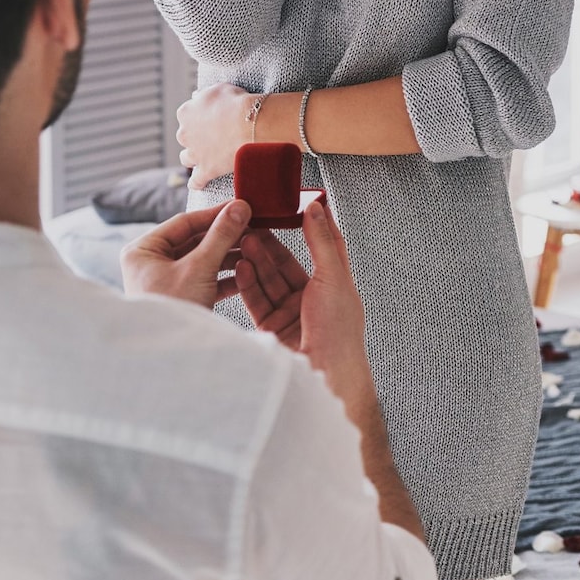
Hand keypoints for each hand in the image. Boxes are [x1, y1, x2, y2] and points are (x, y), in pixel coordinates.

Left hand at [121, 201, 248, 304]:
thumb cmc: (172, 311)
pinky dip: (225, 276)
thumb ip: (221, 236)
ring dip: (229, 256)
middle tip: (253, 227)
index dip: (215, 214)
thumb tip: (240, 207)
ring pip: (202, 260)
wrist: (168, 359)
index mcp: (143, 251)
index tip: (241, 207)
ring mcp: (166, 282)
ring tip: (254, 249)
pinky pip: (205, 279)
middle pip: (194, 240)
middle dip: (225, 237)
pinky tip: (246, 273)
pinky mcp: (182, 298)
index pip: (184, 222)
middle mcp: (150, 263)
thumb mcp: (199, 268)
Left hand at [176, 83, 255, 189]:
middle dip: (195, 138)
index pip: (186, 115)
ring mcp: (195, 154)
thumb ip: (203, 95)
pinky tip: (198, 184)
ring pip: (186, 159)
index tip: (209, 119)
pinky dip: (196, 183)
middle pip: (185, 137)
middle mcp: (185, 134)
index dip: (198, 118)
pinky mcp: (206, 170)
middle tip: (211, 137)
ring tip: (204, 158)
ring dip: (193, 158)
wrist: (251, 123)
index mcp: (185, 112)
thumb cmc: (237, 103)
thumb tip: (195, 97)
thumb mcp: (218, 89)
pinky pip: (196, 181)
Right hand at [236, 201, 369, 383]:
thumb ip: (321, 242)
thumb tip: (317, 209)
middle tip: (253, 225)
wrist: (325, 374)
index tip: (295, 205)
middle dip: (269, 245)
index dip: (311, 225)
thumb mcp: (333, 277)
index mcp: (334, 284)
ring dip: (256, 261)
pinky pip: (257, 300)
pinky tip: (240, 267)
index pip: (323, 246)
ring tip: (243, 242)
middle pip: (287, 264)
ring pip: (269, 280)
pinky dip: (248, 283)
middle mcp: (313, 298)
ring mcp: (291, 313)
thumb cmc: (338, 332)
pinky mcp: (272, 327)